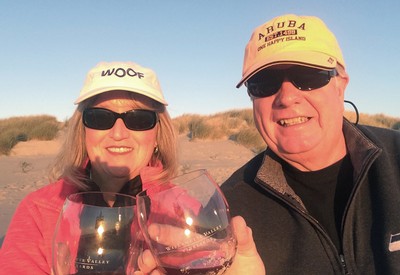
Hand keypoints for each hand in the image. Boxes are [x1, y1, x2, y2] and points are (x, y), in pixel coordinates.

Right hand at [137, 216, 264, 274]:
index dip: (166, 234)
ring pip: (158, 269)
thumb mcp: (248, 258)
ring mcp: (183, 274)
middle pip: (163, 256)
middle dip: (150, 254)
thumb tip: (239, 220)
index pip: (181, 240)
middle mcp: (188, 263)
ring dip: (147, 267)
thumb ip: (244, 241)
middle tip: (146, 256)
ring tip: (143, 269)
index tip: (153, 229)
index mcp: (202, 250)